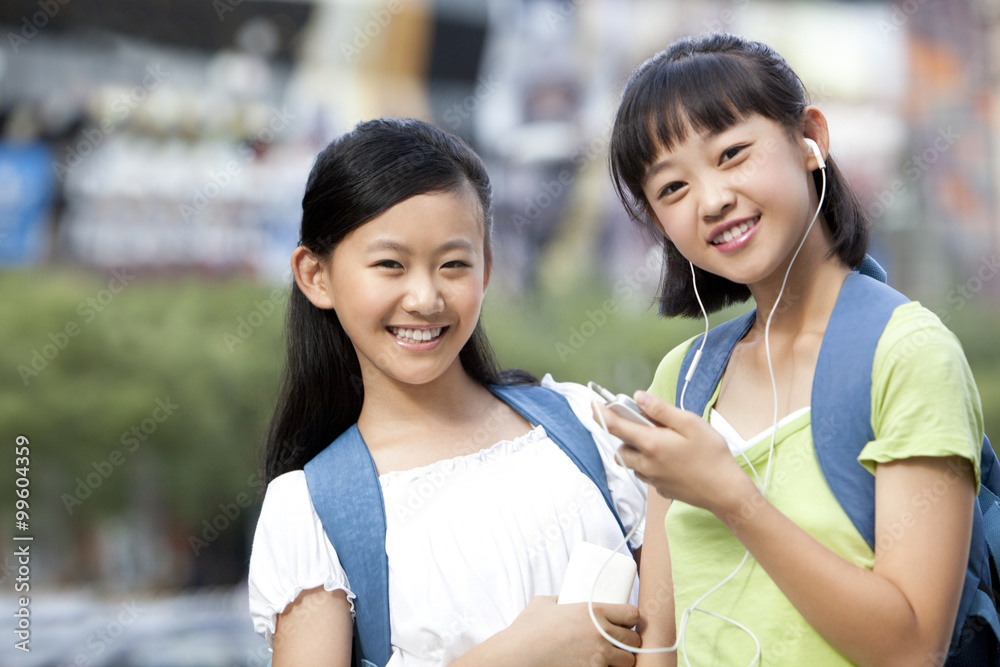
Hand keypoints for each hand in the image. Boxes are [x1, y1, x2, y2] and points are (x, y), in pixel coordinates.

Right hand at [503, 596, 639, 666]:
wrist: (518, 656)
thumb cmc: (527, 630)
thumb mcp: (544, 604)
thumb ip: (560, 598)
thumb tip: (564, 597)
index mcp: (593, 612)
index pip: (631, 614)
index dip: (632, 618)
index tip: (627, 620)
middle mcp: (600, 634)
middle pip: (634, 639)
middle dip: (629, 641)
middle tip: (620, 641)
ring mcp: (599, 657)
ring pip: (628, 660)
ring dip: (623, 659)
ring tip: (614, 658)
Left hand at [595, 391, 750, 514]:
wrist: (726, 492)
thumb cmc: (712, 455)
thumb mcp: (690, 424)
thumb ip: (661, 410)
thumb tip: (639, 396)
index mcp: (651, 444)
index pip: (616, 426)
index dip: (601, 414)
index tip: (592, 405)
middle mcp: (646, 463)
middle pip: (621, 448)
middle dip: (625, 435)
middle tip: (646, 424)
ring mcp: (652, 479)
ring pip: (632, 462)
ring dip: (636, 451)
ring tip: (661, 442)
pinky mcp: (660, 489)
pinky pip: (646, 474)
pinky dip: (649, 464)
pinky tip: (671, 460)